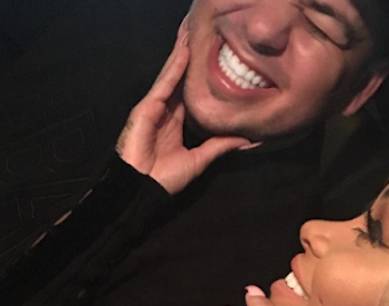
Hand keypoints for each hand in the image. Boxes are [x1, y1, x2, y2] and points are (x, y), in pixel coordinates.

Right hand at [115, 23, 250, 194]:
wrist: (143, 189)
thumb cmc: (165, 179)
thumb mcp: (199, 160)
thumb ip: (220, 146)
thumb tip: (245, 139)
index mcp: (176, 123)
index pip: (190, 93)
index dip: (200, 76)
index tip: (213, 59)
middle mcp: (166, 112)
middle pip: (180, 78)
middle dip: (190, 57)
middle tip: (203, 34)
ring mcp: (154, 108)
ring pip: (171, 75)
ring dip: (182, 53)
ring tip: (193, 32)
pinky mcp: (146, 107)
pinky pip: (163, 84)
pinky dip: (174, 67)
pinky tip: (185, 51)